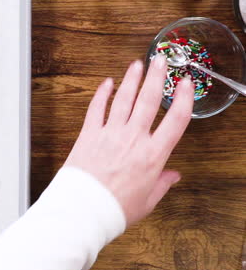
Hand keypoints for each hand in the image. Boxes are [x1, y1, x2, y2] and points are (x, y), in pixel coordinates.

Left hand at [65, 55, 193, 225]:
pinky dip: (102, 94)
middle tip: (160, 60)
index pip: (175, 120)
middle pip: (148, 101)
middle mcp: (133, 139)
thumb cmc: (115, 208)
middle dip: (156, 77)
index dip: (183, 98)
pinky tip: (107, 83)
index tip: (186, 83)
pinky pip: (96, 108)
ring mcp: (110, 134)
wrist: (84, 209)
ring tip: (137, 64)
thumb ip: (161, 184)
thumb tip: (172, 176)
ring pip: (123, 99)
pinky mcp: (89, 134)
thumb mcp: (148, 201)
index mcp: (153, 156)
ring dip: (131, 79)